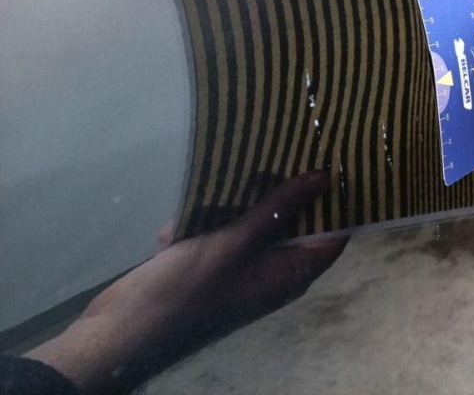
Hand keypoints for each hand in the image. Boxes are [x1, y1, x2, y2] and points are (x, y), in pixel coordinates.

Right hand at [26, 171, 345, 393]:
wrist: (123, 331)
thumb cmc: (190, 289)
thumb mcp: (238, 241)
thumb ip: (281, 206)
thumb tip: (325, 178)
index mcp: (292, 272)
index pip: (334, 233)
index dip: (338, 200)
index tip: (336, 161)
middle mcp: (274, 270)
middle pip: (292, 220)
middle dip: (277, 190)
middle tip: (271, 152)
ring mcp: (242, 267)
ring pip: (250, 220)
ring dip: (227, 207)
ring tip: (208, 191)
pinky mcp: (212, 264)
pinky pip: (219, 233)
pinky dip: (199, 226)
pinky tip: (174, 231)